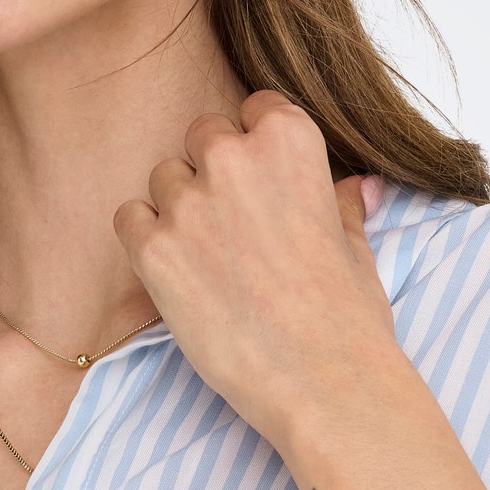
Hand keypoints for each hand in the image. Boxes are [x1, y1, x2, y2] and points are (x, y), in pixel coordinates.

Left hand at [112, 89, 398, 446]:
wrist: (323, 381)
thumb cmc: (349, 318)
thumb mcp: (356, 248)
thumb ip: (342, 205)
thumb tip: (361, 186)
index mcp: (291, 140)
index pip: (254, 108)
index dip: (256, 145)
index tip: (263, 182)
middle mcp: (234, 157)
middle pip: (202, 136)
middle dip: (214, 172)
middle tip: (235, 227)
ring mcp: (188, 202)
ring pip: (164, 178)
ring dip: (179, 207)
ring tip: (211, 259)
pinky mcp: (152, 249)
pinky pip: (129, 218)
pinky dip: (147, 240)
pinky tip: (178, 273)